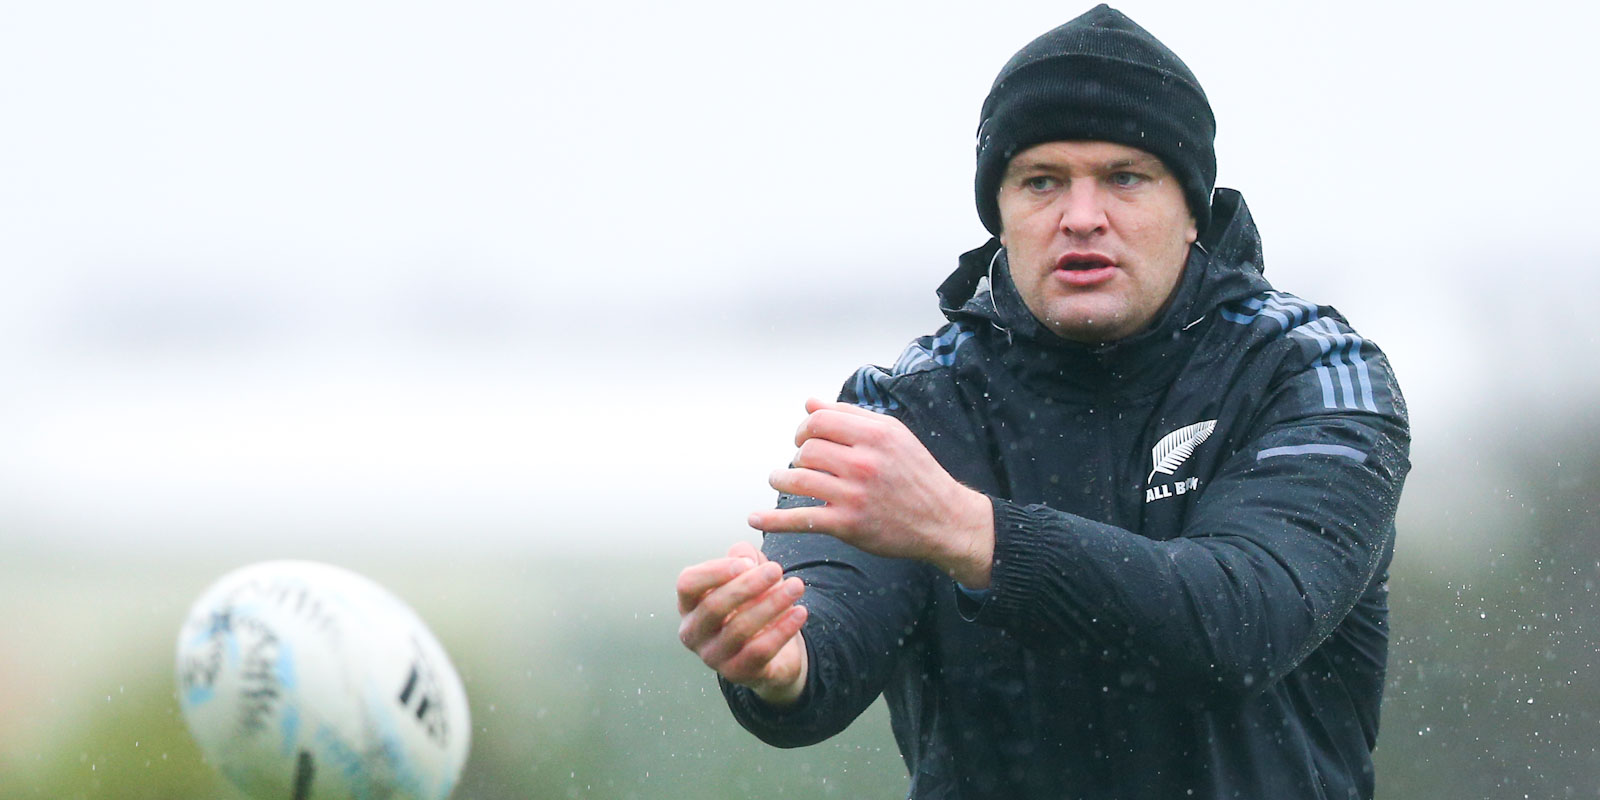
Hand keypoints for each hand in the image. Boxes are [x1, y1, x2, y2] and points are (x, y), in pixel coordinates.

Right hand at [676, 541, 808, 705]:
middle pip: (714, 606)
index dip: (715, 571)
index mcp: (689, 604)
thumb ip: (744, 558)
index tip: (747, 562)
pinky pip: (760, 651)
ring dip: (771, 604)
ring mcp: (712, 656)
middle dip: (748, 585)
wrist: (772, 648)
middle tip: (777, 569)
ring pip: (739, 629)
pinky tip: (801, 612)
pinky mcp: (736, 673)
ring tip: (797, 586)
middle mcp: (693, 632)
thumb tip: (744, 555)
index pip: (688, 584)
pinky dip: (782, 630)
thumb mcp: (749, 575)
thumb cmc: (752, 603)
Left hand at [748, 398, 994, 587]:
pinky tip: (755, 519)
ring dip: (781, 479)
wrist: (944, 519)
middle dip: (796, 454)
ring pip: (797, 479)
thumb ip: (850, 416)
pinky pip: (800, 519)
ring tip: (780, 480)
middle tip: (799, 463)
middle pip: (806, 449)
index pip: (819, 420)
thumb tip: (809, 402)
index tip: (804, 439)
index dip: (804, 428)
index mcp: (876, 435)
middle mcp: (865, 462)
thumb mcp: (892, 435)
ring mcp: (855, 495)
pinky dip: (773, 521)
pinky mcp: (848, 525)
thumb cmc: (917, 474)